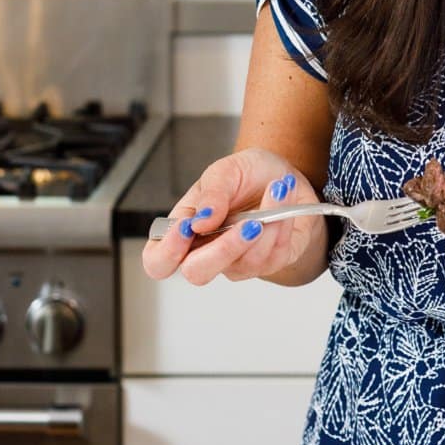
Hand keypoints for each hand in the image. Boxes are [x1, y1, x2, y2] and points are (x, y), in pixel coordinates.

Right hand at [141, 146, 325, 286]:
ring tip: (278, 189)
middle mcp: (207, 252)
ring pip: (244, 264)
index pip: (158, 260)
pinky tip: (284, 199)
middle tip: (248, 222)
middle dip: (224, 248)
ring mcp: (238, 263)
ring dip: (266, 224)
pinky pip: (274, 256)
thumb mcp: (226, 171)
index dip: (166, 253)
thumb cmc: (248, 175)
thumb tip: (200, 221)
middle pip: (198, 273)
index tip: (185, 228)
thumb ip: (212, 193)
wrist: (286, 178)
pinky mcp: (269, 263)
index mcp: (184, 230)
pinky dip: (282, 223)